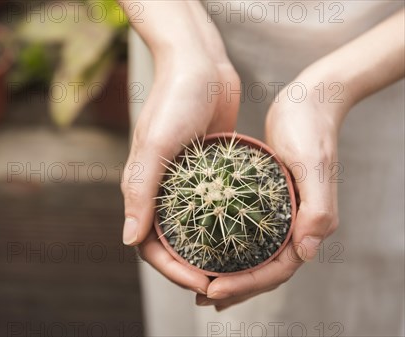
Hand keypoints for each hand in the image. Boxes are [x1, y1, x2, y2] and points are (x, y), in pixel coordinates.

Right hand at [121, 50, 240, 293]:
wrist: (200, 64)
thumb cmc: (174, 101)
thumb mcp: (155, 146)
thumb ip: (140, 192)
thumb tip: (129, 240)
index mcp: (142, 188)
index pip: (150, 244)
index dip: (173, 270)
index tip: (204, 282)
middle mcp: (161, 190)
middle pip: (172, 243)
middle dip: (193, 267)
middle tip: (224, 283)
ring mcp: (186, 182)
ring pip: (194, 228)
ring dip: (210, 251)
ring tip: (238, 268)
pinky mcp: (208, 170)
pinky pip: (215, 205)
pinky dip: (226, 224)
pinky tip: (250, 235)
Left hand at [198, 80, 345, 309]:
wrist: (309, 101)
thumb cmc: (311, 129)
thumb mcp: (314, 166)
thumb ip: (317, 210)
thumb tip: (305, 254)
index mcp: (309, 224)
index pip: (278, 270)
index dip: (246, 284)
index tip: (212, 288)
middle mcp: (295, 225)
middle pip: (264, 269)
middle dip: (234, 287)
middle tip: (202, 296)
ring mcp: (278, 214)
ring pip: (254, 254)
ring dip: (230, 273)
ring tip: (200, 284)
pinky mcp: (264, 200)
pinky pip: (245, 231)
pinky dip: (227, 245)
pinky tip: (203, 246)